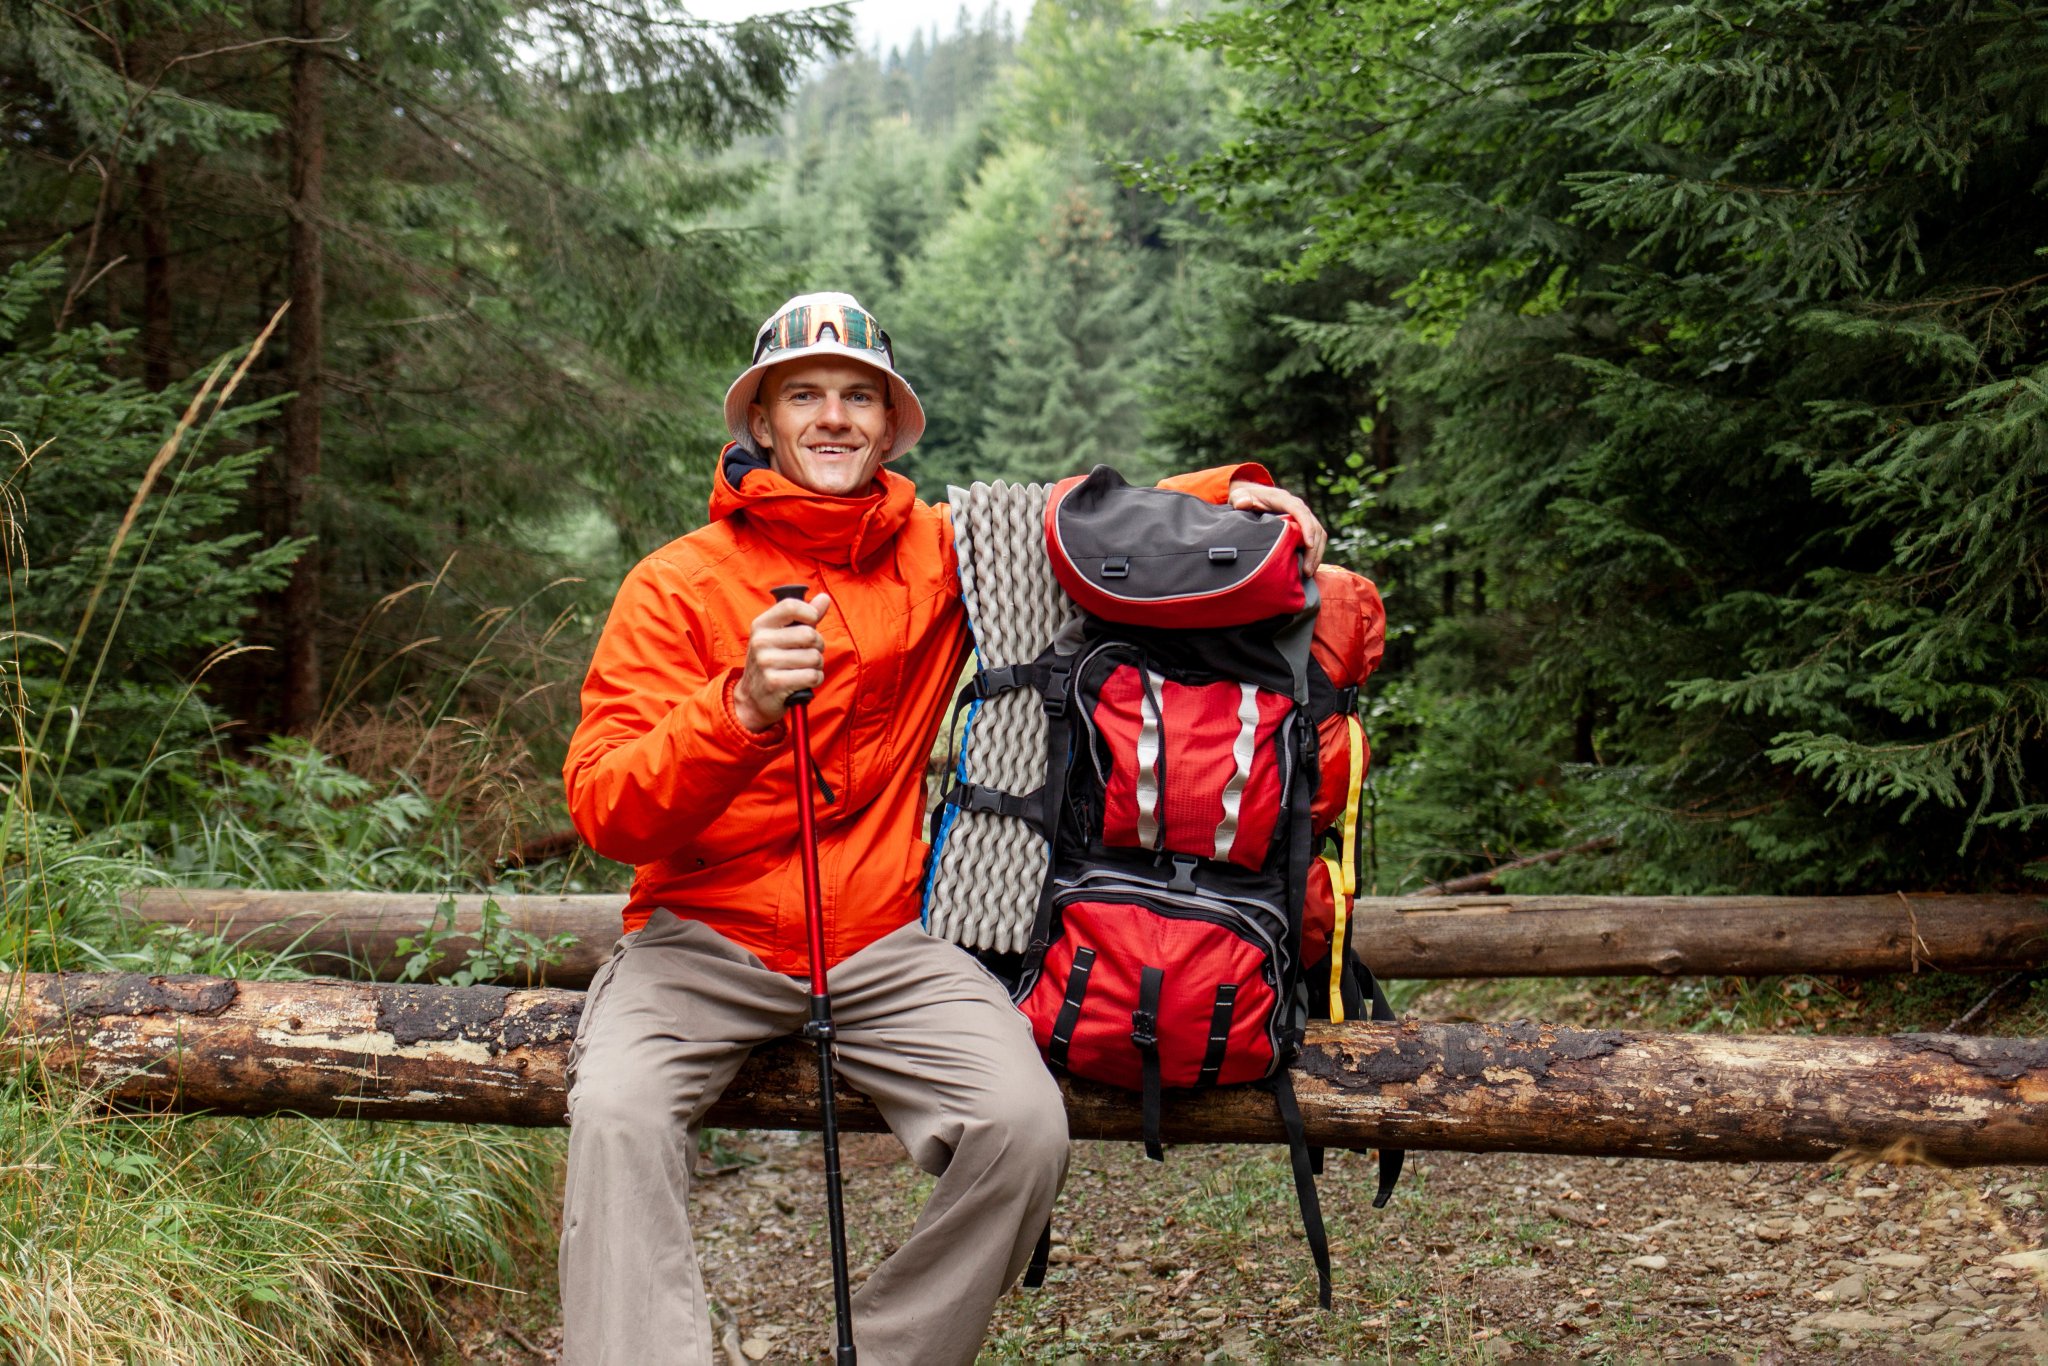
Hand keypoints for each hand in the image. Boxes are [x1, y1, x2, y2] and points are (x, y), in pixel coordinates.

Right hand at [734, 592, 832, 730]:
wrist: (752, 698)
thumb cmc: (773, 661)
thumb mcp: (782, 636)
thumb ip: (805, 617)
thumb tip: (825, 598)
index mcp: (762, 625)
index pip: (790, 606)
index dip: (809, 613)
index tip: (812, 623)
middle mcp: (760, 641)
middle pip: (809, 635)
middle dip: (818, 646)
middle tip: (809, 654)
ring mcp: (766, 663)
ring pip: (814, 657)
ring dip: (817, 666)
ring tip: (805, 669)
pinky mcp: (775, 683)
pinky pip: (812, 676)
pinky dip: (815, 680)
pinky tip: (804, 682)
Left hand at [1229, 479, 1326, 573]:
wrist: (1251, 495)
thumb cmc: (1245, 497)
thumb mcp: (1239, 496)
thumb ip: (1240, 499)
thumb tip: (1243, 504)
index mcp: (1283, 499)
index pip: (1300, 511)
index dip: (1307, 527)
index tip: (1308, 545)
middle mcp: (1297, 506)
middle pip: (1314, 526)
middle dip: (1314, 549)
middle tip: (1307, 571)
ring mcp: (1302, 516)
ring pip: (1319, 533)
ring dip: (1316, 554)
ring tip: (1309, 573)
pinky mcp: (1303, 525)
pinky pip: (1316, 538)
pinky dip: (1315, 553)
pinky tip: (1308, 567)